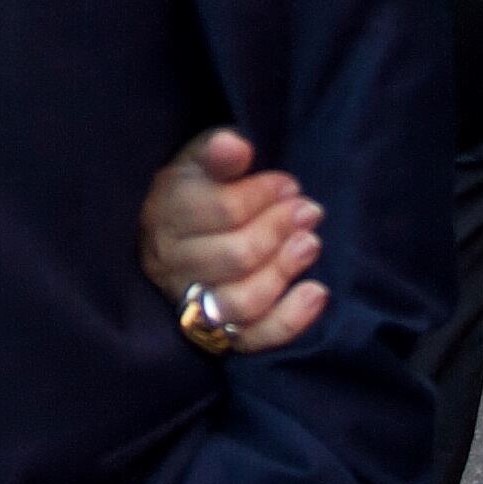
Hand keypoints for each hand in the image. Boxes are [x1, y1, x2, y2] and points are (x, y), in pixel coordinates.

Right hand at [138, 128, 328, 354]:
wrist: (178, 233)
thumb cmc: (198, 189)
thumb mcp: (200, 160)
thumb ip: (217, 151)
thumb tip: (233, 144)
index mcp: (165, 216)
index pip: (220, 212)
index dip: (263, 196)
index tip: (290, 185)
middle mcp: (171, 266)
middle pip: (235, 257)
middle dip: (279, 230)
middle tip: (309, 211)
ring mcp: (191, 305)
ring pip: (241, 301)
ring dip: (284, 271)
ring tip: (311, 244)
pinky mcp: (215, 336)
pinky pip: (252, 339)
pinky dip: (289, 320)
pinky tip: (317, 292)